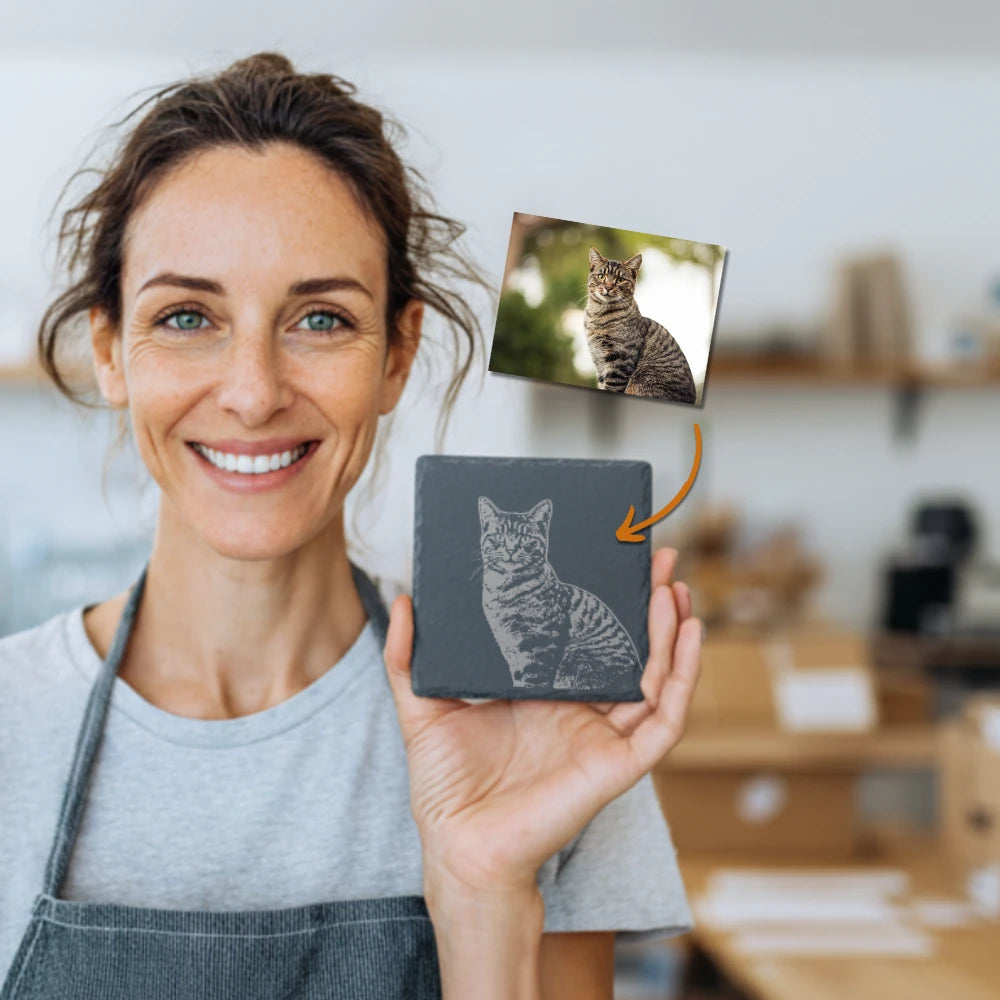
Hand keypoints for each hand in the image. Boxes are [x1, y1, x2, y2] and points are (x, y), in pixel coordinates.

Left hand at [382, 546, 701, 898]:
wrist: (458, 843)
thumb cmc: (445, 786)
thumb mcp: (423, 707)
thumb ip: (407, 658)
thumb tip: (403, 603)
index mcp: (545, 695)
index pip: (587, 639)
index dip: (605, 602)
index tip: (613, 559)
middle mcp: (581, 712)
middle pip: (631, 652)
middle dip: (650, 607)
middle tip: (661, 559)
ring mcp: (604, 736)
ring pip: (656, 677)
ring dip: (672, 633)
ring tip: (676, 588)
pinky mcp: (619, 763)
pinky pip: (664, 719)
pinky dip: (682, 678)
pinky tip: (687, 635)